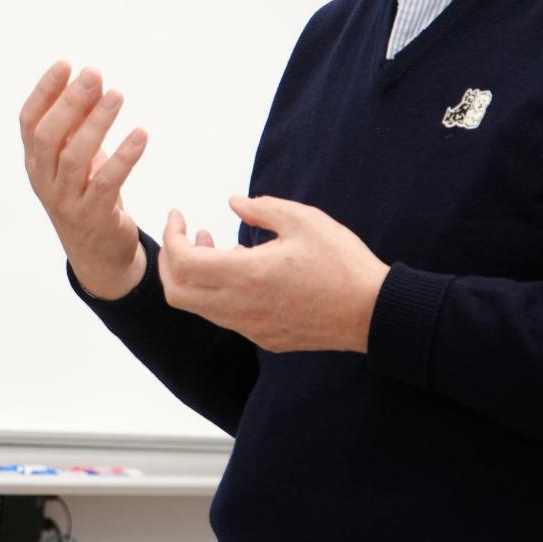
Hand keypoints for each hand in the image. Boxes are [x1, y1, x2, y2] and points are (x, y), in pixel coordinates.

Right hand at [18, 60, 148, 299]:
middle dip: (70, 102)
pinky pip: (108, 182)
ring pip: (76, 157)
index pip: (29, 122)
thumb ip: (77, 126)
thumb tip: (90, 82)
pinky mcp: (94, 217)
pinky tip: (141, 134)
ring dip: (97, 123)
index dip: (44, 92)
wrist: (99, 254)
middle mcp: (44, 180)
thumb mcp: (77, 159)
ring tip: (117, 95)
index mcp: (35, 162)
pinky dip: (125, 156)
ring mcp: (66, 201)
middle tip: (93, 74)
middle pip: (48, 136)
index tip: (65, 65)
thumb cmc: (87, 195)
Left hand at [159, 195, 390, 353]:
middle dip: (169, 261)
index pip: (182, 263)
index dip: (171, 237)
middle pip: (177, 293)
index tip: (178, 217)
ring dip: (194, 276)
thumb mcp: (303, 220)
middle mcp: (241, 308)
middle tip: (183, 235)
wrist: (373, 313)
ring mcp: (251, 327)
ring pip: (198, 307)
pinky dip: (215, 292)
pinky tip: (240, 268)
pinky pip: (223, 317)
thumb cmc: (341, 263)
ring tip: (215, 244)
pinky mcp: (264, 337)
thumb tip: (233, 203)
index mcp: (246, 276)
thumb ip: (262, 209)